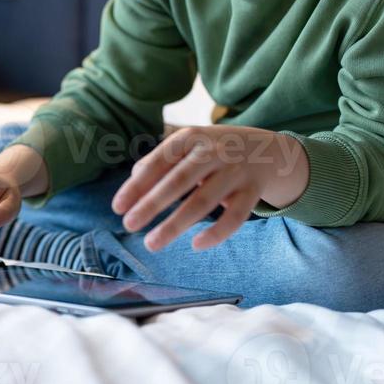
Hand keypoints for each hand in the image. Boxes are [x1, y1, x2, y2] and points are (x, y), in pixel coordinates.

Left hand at [109, 125, 307, 251]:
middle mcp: (213, 152)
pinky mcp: (252, 192)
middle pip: (179, 181)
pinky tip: (195, 246)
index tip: (117, 207)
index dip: (137, 185)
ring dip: (176, 225)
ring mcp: (235, 172)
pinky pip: (235, 217)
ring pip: (203, 201)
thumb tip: (133, 179)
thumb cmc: (213, 149)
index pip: (159, 161)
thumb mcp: (188, 143)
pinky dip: (216, 233)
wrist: (267, 148)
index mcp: (191, 137)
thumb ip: (160, 159)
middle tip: (129, 225)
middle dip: (152, 204)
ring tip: (151, 243)